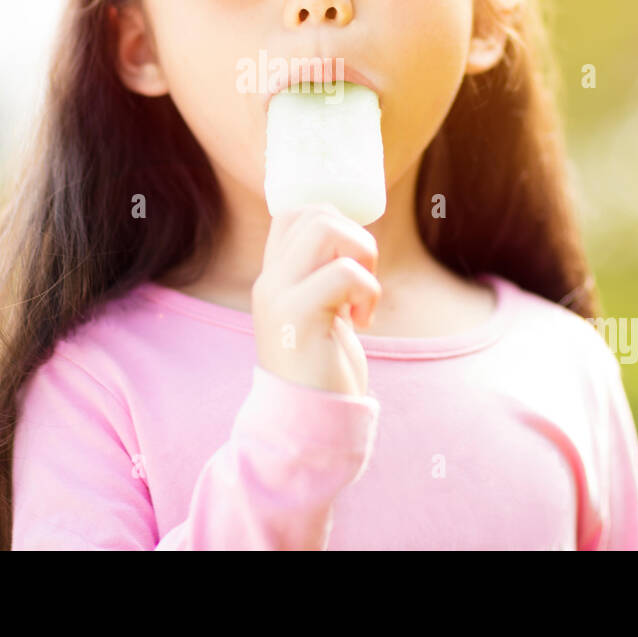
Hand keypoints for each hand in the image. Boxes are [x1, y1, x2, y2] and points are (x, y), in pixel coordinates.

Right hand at [251, 203, 380, 397]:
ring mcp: (280, 296)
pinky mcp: (299, 316)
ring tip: (362, 298)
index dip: (334, 221)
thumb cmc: (322, 371)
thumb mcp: (319, 314)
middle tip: (363, 280)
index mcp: (273, 278)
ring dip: (362, 255)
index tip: (352, 263)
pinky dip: (367, 291)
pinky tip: (361, 322)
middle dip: (355, 236)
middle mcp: (270, 281)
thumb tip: (355, 240)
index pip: (293, 213)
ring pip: (327, 228)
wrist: (305, 423)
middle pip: (315, 212)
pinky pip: (345, 272)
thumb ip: (323, 280)